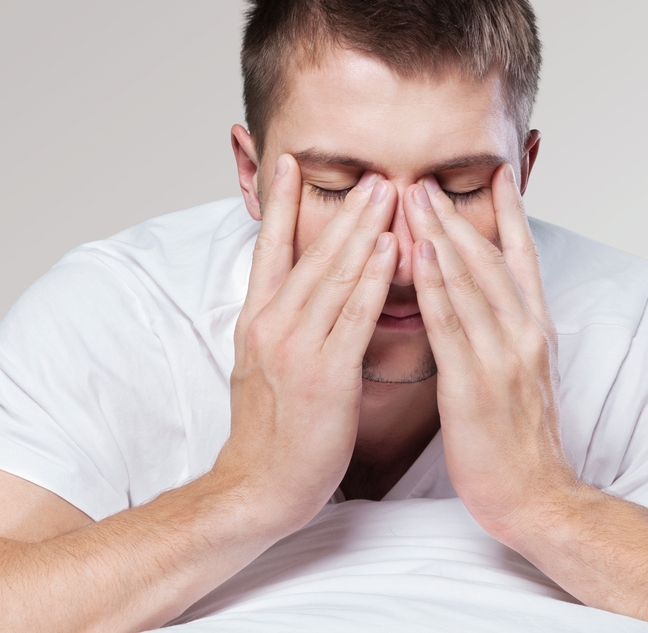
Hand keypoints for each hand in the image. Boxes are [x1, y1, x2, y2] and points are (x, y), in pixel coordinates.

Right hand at [213, 154, 397, 530]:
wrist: (258, 486)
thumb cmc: (270, 427)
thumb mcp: (262, 362)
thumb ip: (282, 321)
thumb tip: (303, 289)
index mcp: (256, 319)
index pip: (269, 248)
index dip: (279, 203)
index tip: (290, 162)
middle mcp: (272, 325)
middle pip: (311, 253)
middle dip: (344, 209)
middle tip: (372, 172)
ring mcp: (296, 348)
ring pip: (334, 276)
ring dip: (363, 230)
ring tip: (387, 192)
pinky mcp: (324, 375)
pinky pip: (354, 317)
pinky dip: (373, 280)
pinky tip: (391, 251)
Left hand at [404, 164, 577, 543]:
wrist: (536, 496)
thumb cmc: (520, 437)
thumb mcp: (522, 372)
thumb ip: (504, 330)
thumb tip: (479, 299)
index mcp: (535, 328)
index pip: (523, 257)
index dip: (509, 213)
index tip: (496, 173)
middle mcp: (524, 332)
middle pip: (490, 258)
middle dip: (457, 214)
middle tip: (427, 178)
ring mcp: (503, 356)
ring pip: (470, 281)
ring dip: (442, 235)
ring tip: (415, 198)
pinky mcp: (476, 383)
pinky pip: (451, 325)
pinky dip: (435, 285)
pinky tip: (419, 255)